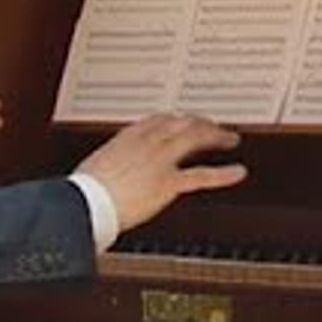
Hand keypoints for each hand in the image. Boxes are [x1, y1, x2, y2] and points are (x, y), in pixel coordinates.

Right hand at [75, 112, 246, 234]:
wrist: (83, 203)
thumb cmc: (83, 190)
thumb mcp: (96, 166)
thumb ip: (111, 163)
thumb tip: (109, 171)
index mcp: (128, 136)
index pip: (159, 119)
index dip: (176, 118)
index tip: (184, 119)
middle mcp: (147, 142)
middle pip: (182, 123)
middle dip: (201, 122)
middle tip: (213, 126)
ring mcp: (160, 160)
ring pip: (195, 139)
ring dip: (216, 136)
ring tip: (231, 139)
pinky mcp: (167, 183)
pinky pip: (201, 175)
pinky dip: (223, 173)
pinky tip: (238, 172)